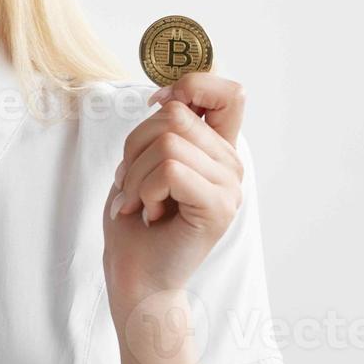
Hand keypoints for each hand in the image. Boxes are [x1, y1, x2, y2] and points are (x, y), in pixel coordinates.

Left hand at [102, 71, 245, 298]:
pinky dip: (145, 190)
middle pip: (175, 115)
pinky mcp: (219, 207)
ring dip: (136, 175)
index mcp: (216, 147)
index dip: (190, 87)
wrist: (136, 276)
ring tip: (141, 203)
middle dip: (135, 147)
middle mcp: (230, 163)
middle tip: (133, 184)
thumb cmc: (135, 219)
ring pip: (168, 143)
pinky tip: (151, 214)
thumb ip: (165, 126)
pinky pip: (170, 170)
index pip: (229, 92)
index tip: (158, 108)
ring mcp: (230, 186)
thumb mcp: (144, 159)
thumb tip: (168, 98)